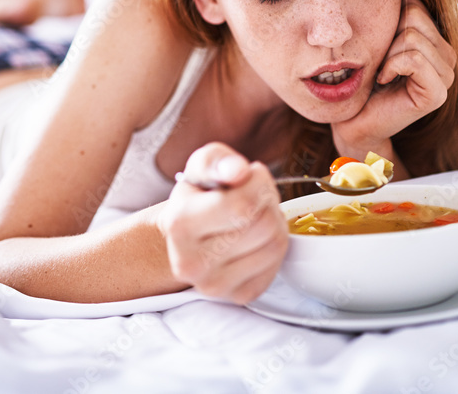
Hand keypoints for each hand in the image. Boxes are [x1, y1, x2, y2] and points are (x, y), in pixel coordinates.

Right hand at [157, 143, 287, 303]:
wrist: (186, 233)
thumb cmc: (199, 194)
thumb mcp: (204, 164)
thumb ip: (220, 161)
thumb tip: (238, 171)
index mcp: (180, 224)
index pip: (243, 205)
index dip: (258, 183)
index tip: (249, 175)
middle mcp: (192, 263)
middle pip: (264, 226)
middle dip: (267, 202)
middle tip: (253, 196)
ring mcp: (214, 285)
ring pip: (275, 245)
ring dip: (274, 223)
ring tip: (254, 216)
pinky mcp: (238, 296)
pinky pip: (277, 266)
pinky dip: (274, 247)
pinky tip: (256, 238)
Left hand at [331, 0, 455, 158]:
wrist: (353, 119)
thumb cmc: (362, 79)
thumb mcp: (378, 39)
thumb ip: (394, 13)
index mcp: (436, 40)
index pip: (415, 3)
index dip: (390, 17)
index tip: (379, 42)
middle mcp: (448, 57)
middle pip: (415, 16)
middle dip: (387, 35)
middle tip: (379, 60)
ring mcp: (447, 76)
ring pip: (412, 37)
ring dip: (387, 54)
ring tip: (381, 72)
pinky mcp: (437, 94)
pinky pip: (413, 59)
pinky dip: (390, 66)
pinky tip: (383, 81)